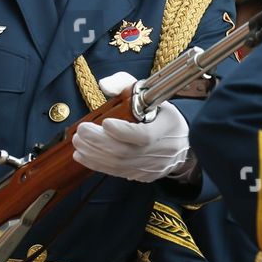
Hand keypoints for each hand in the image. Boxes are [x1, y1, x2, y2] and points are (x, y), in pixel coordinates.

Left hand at [71, 72, 190, 181]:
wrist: (184, 143)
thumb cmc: (161, 114)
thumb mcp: (150, 94)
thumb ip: (125, 84)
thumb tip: (103, 85)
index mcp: (167, 128)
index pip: (144, 136)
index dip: (123, 132)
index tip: (105, 122)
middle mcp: (161, 151)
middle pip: (126, 152)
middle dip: (99, 142)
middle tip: (82, 131)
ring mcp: (152, 167)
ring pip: (119, 165)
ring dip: (94, 154)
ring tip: (78, 142)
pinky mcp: (143, 176)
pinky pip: (117, 173)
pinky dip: (97, 164)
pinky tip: (83, 155)